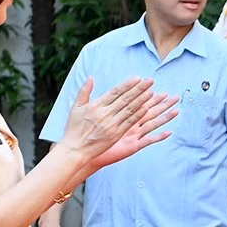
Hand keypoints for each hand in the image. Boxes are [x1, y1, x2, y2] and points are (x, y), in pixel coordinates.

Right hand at [56, 77, 173, 165]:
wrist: (75, 149)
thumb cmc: (74, 128)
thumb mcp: (76, 108)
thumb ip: (84, 91)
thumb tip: (91, 77)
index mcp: (95, 106)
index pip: (115, 92)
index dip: (127, 85)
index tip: (138, 78)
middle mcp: (105, 114)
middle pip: (125, 99)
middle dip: (139, 89)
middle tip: (150, 81)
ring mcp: (112, 125)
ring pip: (130, 110)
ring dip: (142, 100)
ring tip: (152, 92)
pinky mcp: (116, 134)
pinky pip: (129, 123)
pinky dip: (138, 115)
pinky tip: (146, 108)